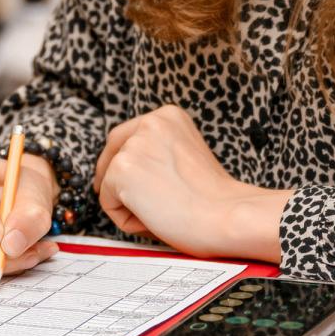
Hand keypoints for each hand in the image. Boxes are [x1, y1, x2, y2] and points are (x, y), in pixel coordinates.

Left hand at [93, 106, 290, 260]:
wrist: (226, 215)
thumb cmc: (214, 199)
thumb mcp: (185, 157)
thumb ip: (160, 154)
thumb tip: (129, 172)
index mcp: (169, 116)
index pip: (127, 136)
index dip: (124, 162)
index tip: (131, 183)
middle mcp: (149, 122)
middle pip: (111, 152)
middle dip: (114, 180)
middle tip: (134, 205)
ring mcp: (133, 145)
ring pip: (110, 181)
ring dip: (129, 203)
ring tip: (163, 212)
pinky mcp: (122, 169)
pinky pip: (108, 202)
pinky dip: (125, 219)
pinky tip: (154, 219)